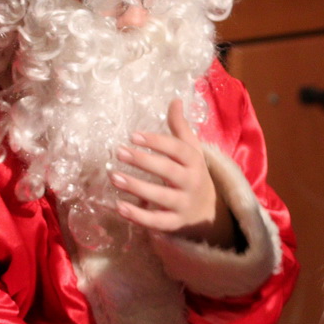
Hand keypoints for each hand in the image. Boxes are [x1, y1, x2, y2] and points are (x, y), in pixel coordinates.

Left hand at [113, 99, 235, 246]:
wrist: (210, 214)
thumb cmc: (194, 176)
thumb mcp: (192, 152)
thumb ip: (180, 128)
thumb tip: (175, 99)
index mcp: (195, 162)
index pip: (178, 149)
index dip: (156, 141)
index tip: (133, 135)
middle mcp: (192, 182)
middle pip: (168, 170)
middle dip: (143, 161)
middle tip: (119, 152)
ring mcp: (184, 204)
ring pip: (160, 196)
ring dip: (136, 187)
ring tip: (113, 177)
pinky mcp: (175, 224)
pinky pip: (157, 221)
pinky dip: (138, 216)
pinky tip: (119, 207)